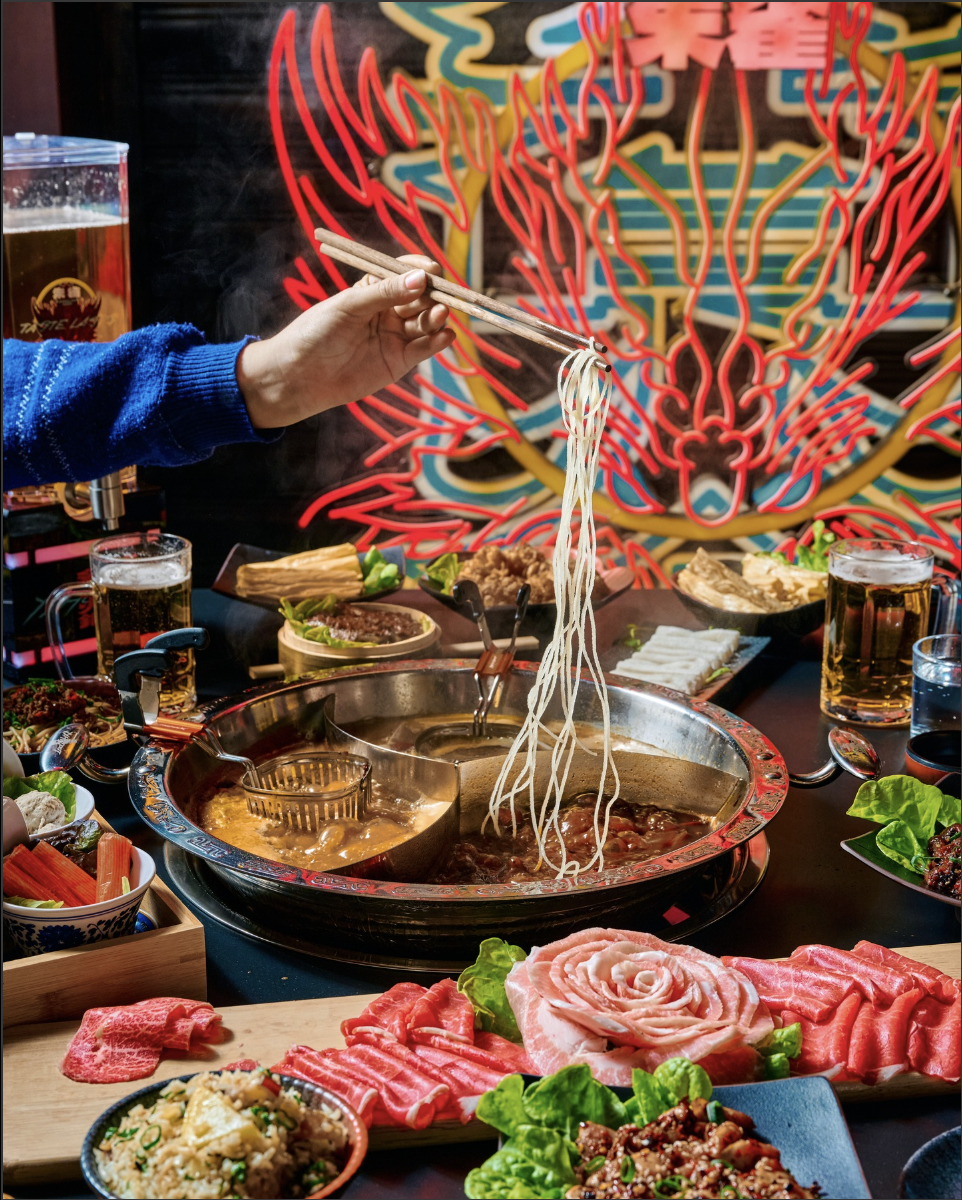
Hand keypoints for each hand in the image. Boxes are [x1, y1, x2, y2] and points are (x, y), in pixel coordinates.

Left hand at [236, 255, 453, 427]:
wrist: (301, 375)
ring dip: (436, 317)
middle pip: (421, 297)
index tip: (432, 269)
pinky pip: (424, 348)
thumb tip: (421, 278)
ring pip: (425, 322)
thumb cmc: (317, 332)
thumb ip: (385, 293)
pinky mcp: (400, 361)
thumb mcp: (350, 305)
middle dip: (433, 294)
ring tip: (440, 314)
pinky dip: (437, 342)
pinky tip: (446, 336)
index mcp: (373, 289)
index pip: (403, 273)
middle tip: (442, 295)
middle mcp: (389, 310)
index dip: (419, 270)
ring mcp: (396, 335)